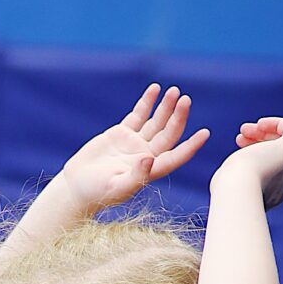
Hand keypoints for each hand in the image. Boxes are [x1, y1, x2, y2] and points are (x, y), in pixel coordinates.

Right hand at [61, 84, 211, 214]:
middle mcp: (147, 156)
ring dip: (166, 107)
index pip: (176, 156)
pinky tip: (155, 89)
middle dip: (178, 117)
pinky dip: (147, 102)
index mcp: (150, 171)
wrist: (77, 186)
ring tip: (174, 91)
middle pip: (169, 134)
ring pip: (156, 122)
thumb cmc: (96, 194)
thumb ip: (135, 176)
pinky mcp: (122, 134)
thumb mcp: (116, 187)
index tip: (205, 133)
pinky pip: (138, 115)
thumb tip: (150, 159)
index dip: (191, 146)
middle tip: (185, 99)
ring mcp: (135, 143)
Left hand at [218, 113, 282, 209]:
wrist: (237, 191)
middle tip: (241, 134)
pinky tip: (261, 123)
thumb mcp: (226, 182)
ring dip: (264, 130)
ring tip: (244, 129)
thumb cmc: (226, 188)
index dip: (255, 148)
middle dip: (258, 138)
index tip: (239, 140)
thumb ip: (232, 175)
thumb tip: (233, 167)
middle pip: (276, 153)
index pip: (269, 165)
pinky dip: (277, 122)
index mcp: (271, 194)